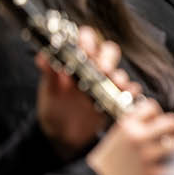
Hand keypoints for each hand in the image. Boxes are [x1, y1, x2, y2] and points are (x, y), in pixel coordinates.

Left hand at [35, 26, 142, 157]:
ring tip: (115, 83)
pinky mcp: (116, 98)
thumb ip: (49, 72)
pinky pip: (130, 91)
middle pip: (109, 51)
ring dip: (119, 76)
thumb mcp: (49, 90)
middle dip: (108, 58)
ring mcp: (107, 83)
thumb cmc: (55, 108)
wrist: (62, 135)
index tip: (85, 49)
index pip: (87, 39)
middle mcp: (95, 67)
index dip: (88, 40)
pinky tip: (126, 95)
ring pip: (120, 71)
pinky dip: (130, 92)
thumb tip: (42, 56)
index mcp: (78, 59)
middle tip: (103, 69)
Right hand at [85, 99, 173, 174]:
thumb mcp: (113, 140)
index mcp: (126, 126)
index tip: (161, 122)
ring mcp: (145, 156)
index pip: (152, 107)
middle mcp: (137, 137)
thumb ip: (133, 130)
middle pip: (171, 122)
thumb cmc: (101, 168)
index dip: (159, 114)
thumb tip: (156, 126)